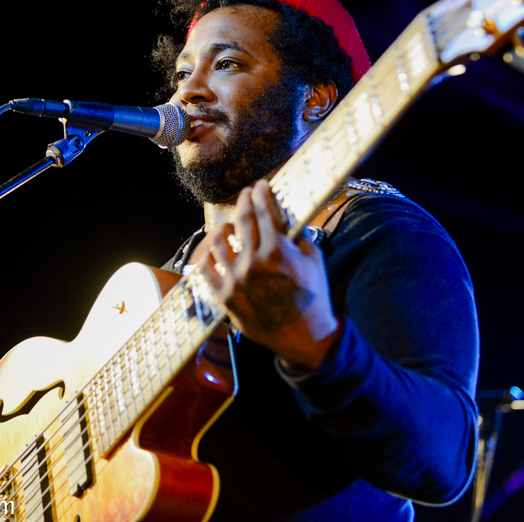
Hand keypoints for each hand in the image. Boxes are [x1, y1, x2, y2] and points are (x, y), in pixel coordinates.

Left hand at [200, 179, 339, 370]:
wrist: (305, 338)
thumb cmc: (313, 298)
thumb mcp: (315, 262)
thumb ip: (299, 239)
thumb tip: (285, 223)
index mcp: (278, 251)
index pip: (265, 211)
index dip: (261, 194)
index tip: (259, 186)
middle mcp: (253, 262)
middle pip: (243, 220)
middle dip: (244, 201)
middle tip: (245, 193)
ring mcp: (236, 280)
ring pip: (219, 242)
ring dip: (222, 227)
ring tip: (226, 225)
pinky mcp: (225, 297)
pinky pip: (207, 271)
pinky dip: (208, 257)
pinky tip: (212, 251)